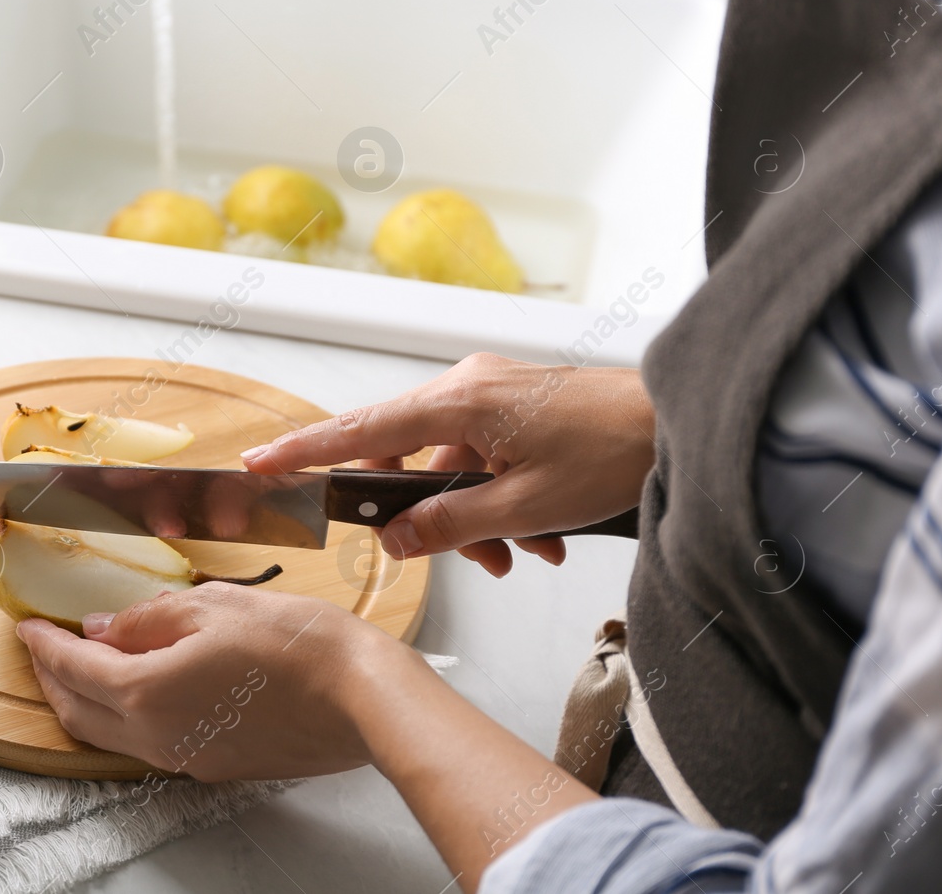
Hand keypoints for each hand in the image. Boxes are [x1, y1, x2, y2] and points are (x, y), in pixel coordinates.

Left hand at [16, 584, 401, 780]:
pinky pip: (147, 743)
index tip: (27, 626)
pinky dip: (123, 715)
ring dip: (84, 700)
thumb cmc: (298, 644)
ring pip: (109, 734)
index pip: (73, 667)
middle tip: (43, 647)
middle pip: (78, 711)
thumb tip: (103, 629)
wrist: (362, 699)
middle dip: (51, 678)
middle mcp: (157, 734)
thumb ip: (148, 618)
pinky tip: (139, 686)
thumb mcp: (214, 605)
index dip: (44, 644)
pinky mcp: (215, 764)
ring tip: (81, 665)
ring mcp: (186, 755)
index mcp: (149, 690)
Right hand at [240, 353, 654, 575]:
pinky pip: (482, 458)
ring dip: (474, 517)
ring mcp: (493, 395)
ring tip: (520, 553)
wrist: (682, 425)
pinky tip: (538, 535)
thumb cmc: (615, 452)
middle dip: (427, 514)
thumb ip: (449, 525)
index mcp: (459, 401)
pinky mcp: (517, 407)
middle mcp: (467, 387)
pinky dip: (497, 499)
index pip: (362, 428)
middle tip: (456, 553)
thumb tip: (394, 539)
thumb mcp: (525, 507)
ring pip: (449, 465)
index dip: (307, 449)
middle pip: (406, 454)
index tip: (260, 461)